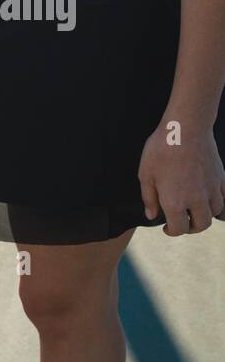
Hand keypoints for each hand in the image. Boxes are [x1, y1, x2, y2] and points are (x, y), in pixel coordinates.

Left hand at [137, 120, 224, 235]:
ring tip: (194, 209)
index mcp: (175, 201)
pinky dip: (216, 201)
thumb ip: (149, 198)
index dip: (172, 232)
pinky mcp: (221, 178)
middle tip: (182, 222)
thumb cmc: (161, 151)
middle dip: (191, 228)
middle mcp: (197, 199)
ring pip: (215, 212)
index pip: (179, 228)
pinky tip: (206, 196)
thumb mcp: (145, 175)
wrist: (185, 129)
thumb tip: (152, 215)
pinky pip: (224, 197)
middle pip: (201, 225)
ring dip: (205, 215)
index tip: (167, 228)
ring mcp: (212, 189)